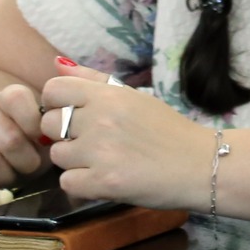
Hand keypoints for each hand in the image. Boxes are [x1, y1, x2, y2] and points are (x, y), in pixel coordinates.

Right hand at [0, 83, 49, 201]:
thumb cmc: (25, 134)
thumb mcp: (42, 123)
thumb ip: (56, 119)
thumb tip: (68, 118)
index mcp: (7, 97)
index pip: (16, 99)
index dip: (34, 123)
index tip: (43, 139)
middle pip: (9, 140)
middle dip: (28, 161)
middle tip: (32, 166)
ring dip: (7, 178)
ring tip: (14, 176)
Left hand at [41, 60, 207, 210]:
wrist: (202, 165)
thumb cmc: (169, 130)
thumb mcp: (135, 97)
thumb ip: (95, 80)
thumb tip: (56, 64)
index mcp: (108, 95)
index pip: (53, 89)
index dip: (58, 104)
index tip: (75, 116)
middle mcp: (100, 119)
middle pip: (48, 124)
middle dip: (64, 135)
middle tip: (92, 143)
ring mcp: (100, 152)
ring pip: (57, 156)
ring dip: (75, 162)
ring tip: (103, 162)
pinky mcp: (103, 183)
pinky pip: (67, 183)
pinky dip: (82, 185)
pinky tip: (105, 180)